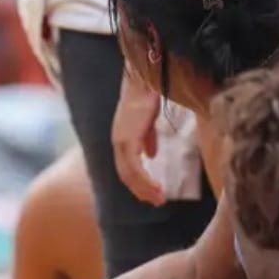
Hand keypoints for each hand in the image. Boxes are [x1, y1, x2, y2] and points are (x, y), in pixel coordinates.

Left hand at [112, 70, 164, 205]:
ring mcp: (121, 141)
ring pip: (129, 174)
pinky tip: (155, 188)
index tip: (152, 192)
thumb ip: (148, 138)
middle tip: (156, 201)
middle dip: (141, 190)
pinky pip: (134, 167)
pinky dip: (144, 180)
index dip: (138, 181)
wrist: (146, 77)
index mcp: (123, 138)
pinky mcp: (127, 140)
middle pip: (126, 175)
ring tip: (159, 198)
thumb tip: (151, 155)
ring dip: (144, 189)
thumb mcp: (149, 121)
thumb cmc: (149, 94)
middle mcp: (118, 142)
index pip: (127, 166)